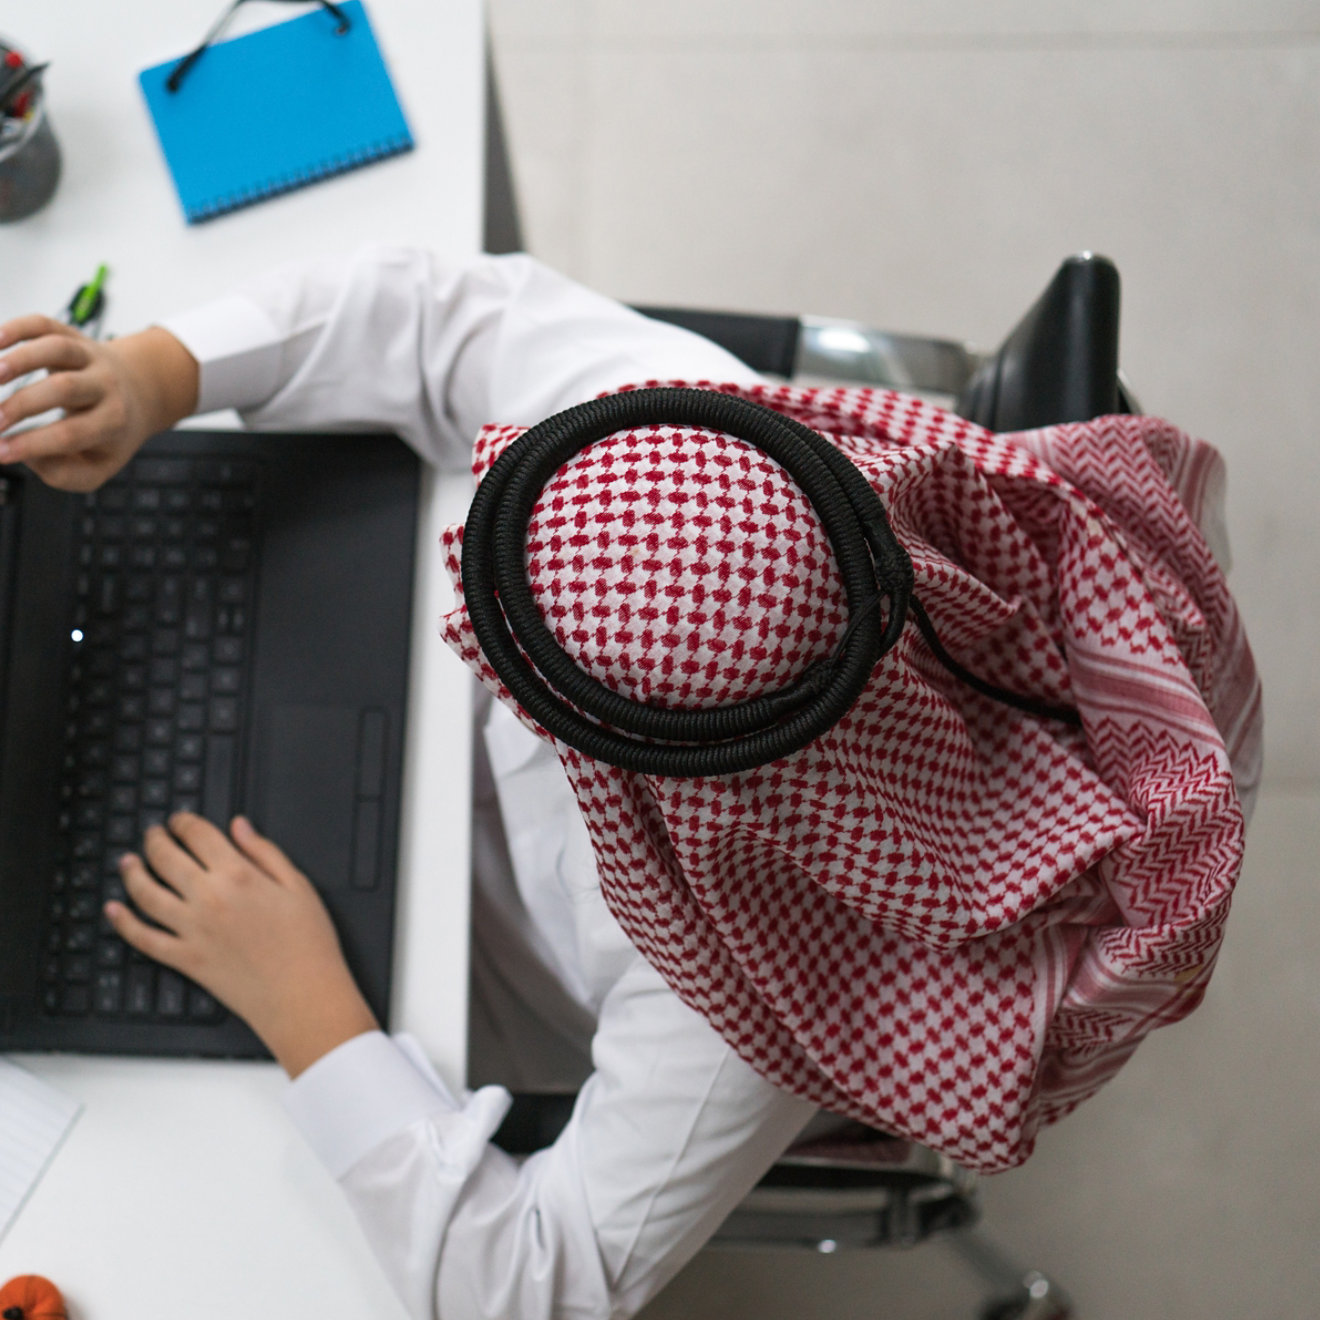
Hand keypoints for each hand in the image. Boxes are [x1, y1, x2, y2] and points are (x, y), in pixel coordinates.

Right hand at [0, 320, 198, 491]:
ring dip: (19, 360)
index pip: (71, 433)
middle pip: (65, 389)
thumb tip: (26, 455)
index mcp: (113, 421)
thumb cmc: (110, 434)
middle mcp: (105, 385)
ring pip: (57, 348)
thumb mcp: (98, 465)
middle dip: (22, 404)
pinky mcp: (72, 334)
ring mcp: (89, 356)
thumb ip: (65, 472)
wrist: (138, 392)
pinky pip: (44, 325)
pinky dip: (17, 328)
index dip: (32, 444)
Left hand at [106, 813, 378, 1077]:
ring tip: (128, 862)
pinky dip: (123, 923)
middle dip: (155, 840)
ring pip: (146, 894)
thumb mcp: (298, 885)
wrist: (302, 995)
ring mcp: (192, 930)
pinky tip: (113, 909)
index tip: (180, 820)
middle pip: (167, 858)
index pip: (199, 835)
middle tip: (153, 834)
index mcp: (239, 875)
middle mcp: (209, 898)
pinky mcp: (185, 959)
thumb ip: (265, 852)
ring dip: (132, 873)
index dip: (184, 822)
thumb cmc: (308, 943)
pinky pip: (143, 938)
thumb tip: (240, 827)